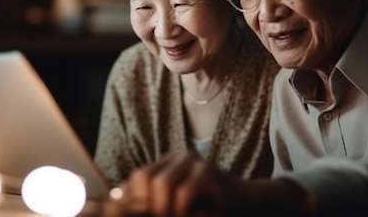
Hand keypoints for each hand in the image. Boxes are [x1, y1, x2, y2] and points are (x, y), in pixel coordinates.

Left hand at [115, 151, 244, 215]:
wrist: (249, 205)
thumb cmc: (209, 209)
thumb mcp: (177, 204)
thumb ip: (153, 201)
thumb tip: (118, 200)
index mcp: (168, 164)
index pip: (137, 177)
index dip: (131, 200)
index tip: (132, 215)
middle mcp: (179, 157)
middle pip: (144, 178)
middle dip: (145, 206)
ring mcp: (195, 162)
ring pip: (161, 185)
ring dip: (164, 210)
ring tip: (176, 216)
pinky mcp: (208, 172)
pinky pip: (182, 193)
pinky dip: (181, 210)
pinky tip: (193, 215)